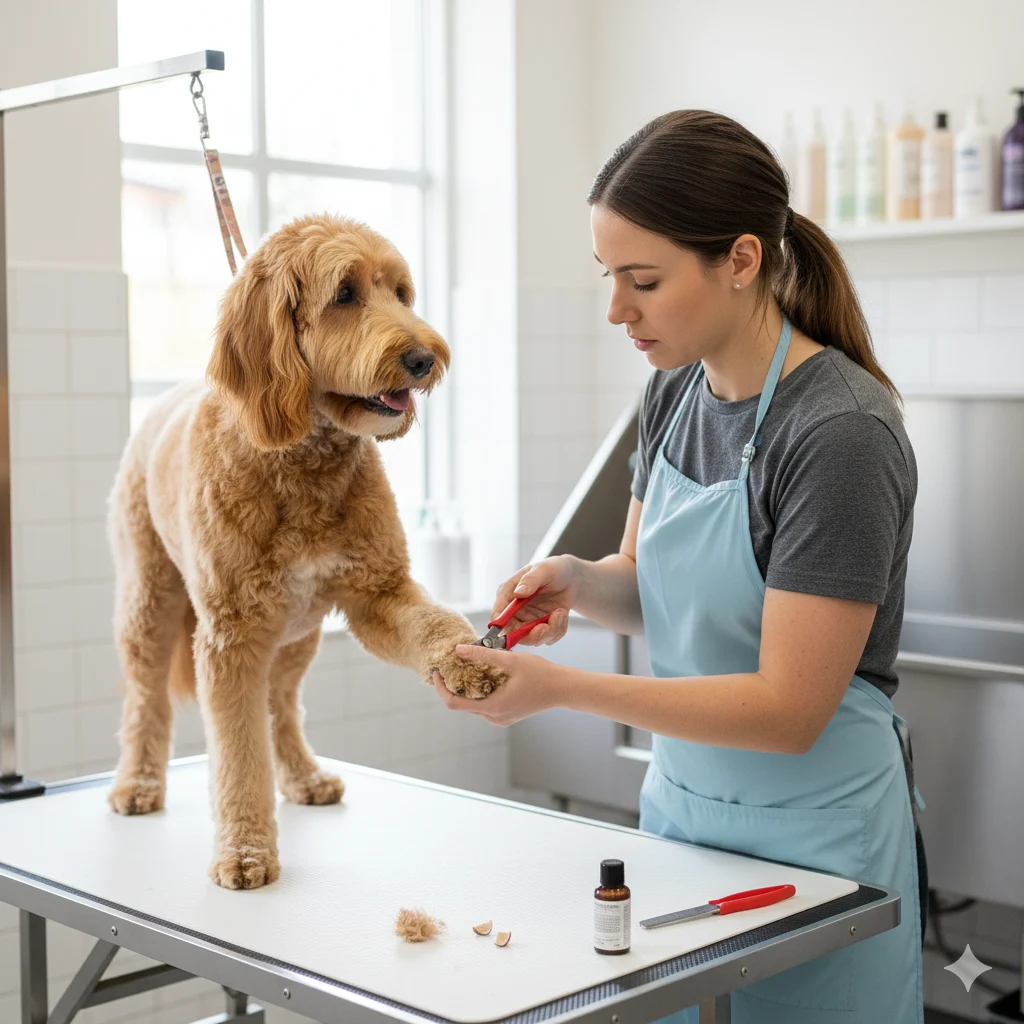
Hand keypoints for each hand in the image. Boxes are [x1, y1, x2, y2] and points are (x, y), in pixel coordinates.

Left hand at [431, 645, 565, 726]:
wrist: (564, 690)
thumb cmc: (541, 674)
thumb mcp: (511, 660)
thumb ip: (483, 655)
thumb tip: (459, 649)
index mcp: (493, 707)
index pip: (454, 703)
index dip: (440, 689)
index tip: (436, 672)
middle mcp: (494, 717)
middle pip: (462, 705)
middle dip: (451, 686)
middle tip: (447, 666)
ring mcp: (501, 719)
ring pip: (473, 705)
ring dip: (465, 689)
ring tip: (463, 668)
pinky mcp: (507, 715)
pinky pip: (485, 706)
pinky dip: (478, 692)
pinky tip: (481, 675)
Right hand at [492, 556, 577, 646]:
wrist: (571, 578)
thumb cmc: (554, 569)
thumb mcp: (543, 569)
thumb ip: (530, 580)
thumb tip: (518, 593)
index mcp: (508, 594)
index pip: (498, 614)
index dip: (501, 626)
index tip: (513, 632)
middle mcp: (515, 611)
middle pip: (513, 633)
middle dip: (531, 634)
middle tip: (545, 627)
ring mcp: (528, 621)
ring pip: (533, 639)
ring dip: (550, 630)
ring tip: (560, 612)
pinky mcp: (541, 628)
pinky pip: (549, 638)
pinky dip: (558, 629)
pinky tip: (562, 614)